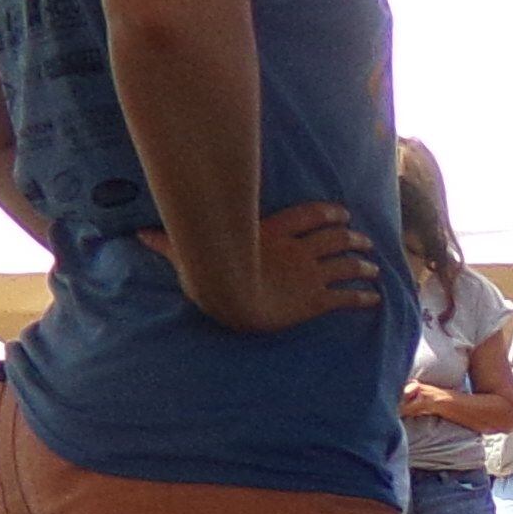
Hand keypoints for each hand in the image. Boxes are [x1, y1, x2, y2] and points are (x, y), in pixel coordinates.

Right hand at [141, 198, 379, 331]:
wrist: (234, 301)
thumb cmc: (211, 275)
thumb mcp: (190, 254)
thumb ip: (169, 243)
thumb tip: (137, 233)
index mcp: (273, 234)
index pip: (308, 215)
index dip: (328, 213)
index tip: (343, 212)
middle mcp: (298, 250)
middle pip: (334, 237)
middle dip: (352, 238)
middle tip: (365, 240)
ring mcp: (309, 274)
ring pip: (345, 264)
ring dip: (362, 265)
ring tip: (374, 267)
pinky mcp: (316, 299)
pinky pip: (346, 297)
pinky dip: (363, 297)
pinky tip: (375, 300)